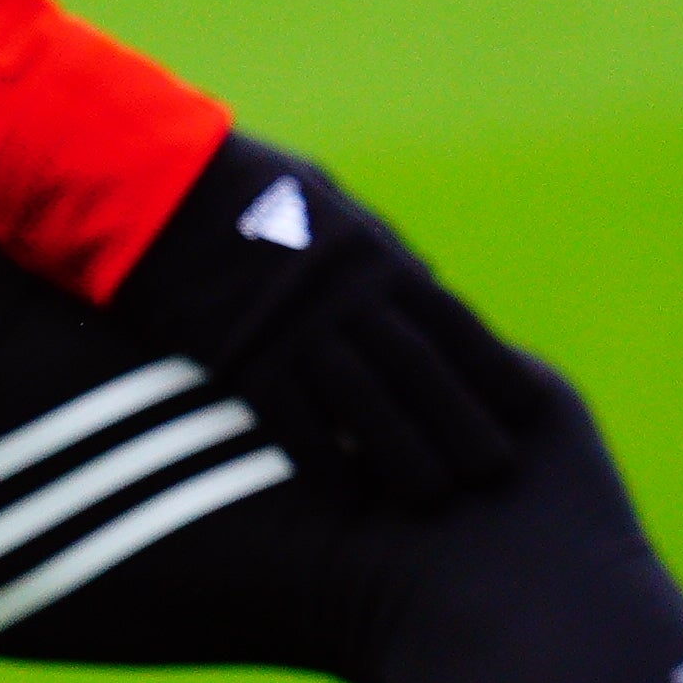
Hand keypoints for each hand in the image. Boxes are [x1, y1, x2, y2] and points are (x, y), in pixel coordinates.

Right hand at [99, 130, 545, 513]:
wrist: (159, 184)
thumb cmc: (245, 191)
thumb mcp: (330, 211)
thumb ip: (376, 257)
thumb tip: (421, 285)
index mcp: (376, 257)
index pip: (453, 325)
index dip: (492, 372)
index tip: (523, 412)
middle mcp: (348, 295)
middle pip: (422, 372)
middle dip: (462, 423)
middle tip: (496, 472)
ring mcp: (297, 326)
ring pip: (367, 402)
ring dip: (403, 452)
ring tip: (433, 498)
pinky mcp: (243, 353)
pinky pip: (291, 419)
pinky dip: (322, 460)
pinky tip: (346, 497)